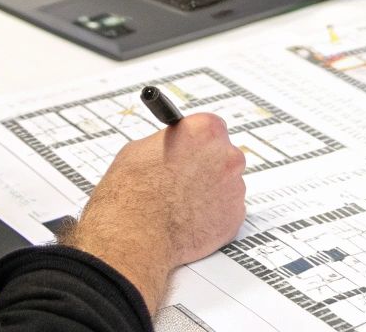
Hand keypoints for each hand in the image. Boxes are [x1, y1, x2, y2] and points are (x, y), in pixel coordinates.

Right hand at [59, 113, 247, 312]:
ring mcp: (235, 188)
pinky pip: (226, 212)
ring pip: (225, 185)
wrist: (133, 238)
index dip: (198, 140)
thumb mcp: (140, 150)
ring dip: (209, 192)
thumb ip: (169, 143)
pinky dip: (212, 216)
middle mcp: (227, 156)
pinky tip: (188, 220)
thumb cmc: (130, 193)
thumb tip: (175, 145)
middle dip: (207, 166)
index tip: (191, 149)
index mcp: (205, 130)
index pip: (212, 127)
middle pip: (224, 156)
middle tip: (186, 179)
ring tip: (181, 205)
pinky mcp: (235, 218)